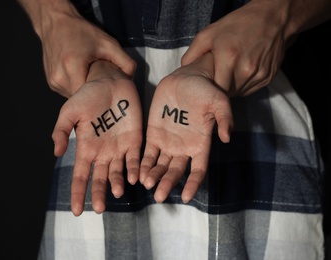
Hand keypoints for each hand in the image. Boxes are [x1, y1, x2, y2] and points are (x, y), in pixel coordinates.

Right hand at [36, 1, 135, 96]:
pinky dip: (78, 87)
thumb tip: (131, 80)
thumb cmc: (80, 31)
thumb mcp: (108, 43)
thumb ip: (125, 62)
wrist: (55, 23)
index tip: (109, 90)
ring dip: (85, 91)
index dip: (101, 96)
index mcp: (72, 67)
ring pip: (75, 97)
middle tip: (102, 81)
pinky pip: (69, 92)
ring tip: (91, 76)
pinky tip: (82, 75)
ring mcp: (54, 82)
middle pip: (83, 98)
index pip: (89, 96)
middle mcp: (59, 78)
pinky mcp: (52, 83)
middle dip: (95, 93)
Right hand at [52, 61, 142, 215]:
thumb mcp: (70, 111)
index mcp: (86, 149)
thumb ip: (61, 130)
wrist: (111, 82)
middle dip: (99, 194)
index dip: (78, 193)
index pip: (80, 176)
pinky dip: (136, 170)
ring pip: (119, 173)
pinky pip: (136, 160)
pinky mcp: (135, 141)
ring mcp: (119, 148)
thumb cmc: (88, 96)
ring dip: (118, 183)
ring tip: (117, 192)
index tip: (76, 211)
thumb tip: (56, 152)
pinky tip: (136, 178)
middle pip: (100, 179)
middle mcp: (102, 153)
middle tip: (100, 208)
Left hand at [140, 53, 232, 202]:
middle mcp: (183, 149)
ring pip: (159, 166)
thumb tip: (226, 138)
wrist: (186, 78)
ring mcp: (167, 143)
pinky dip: (142, 164)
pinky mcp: (153, 135)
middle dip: (167, 184)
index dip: (193, 184)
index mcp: (200, 145)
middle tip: (158, 196)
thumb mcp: (219, 101)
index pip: (198, 170)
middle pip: (175, 172)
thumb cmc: (205, 90)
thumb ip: (224, 118)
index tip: (185, 197)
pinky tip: (136, 173)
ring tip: (146, 184)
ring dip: (153, 176)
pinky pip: (147, 153)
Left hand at [182, 0, 287, 95]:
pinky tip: (241, 71)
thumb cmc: (237, 25)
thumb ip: (192, 55)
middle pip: (226, 93)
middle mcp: (245, 70)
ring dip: (231, 87)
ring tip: (230, 71)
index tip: (206, 85)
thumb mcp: (208, 34)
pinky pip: (249, 90)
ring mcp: (259, 75)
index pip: (214, 90)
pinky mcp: (268, 78)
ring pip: (238, 93)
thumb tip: (184, 72)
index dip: (209, 90)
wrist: (273, 19)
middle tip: (217, 75)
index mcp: (228, 58)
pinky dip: (243, 84)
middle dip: (219, 87)